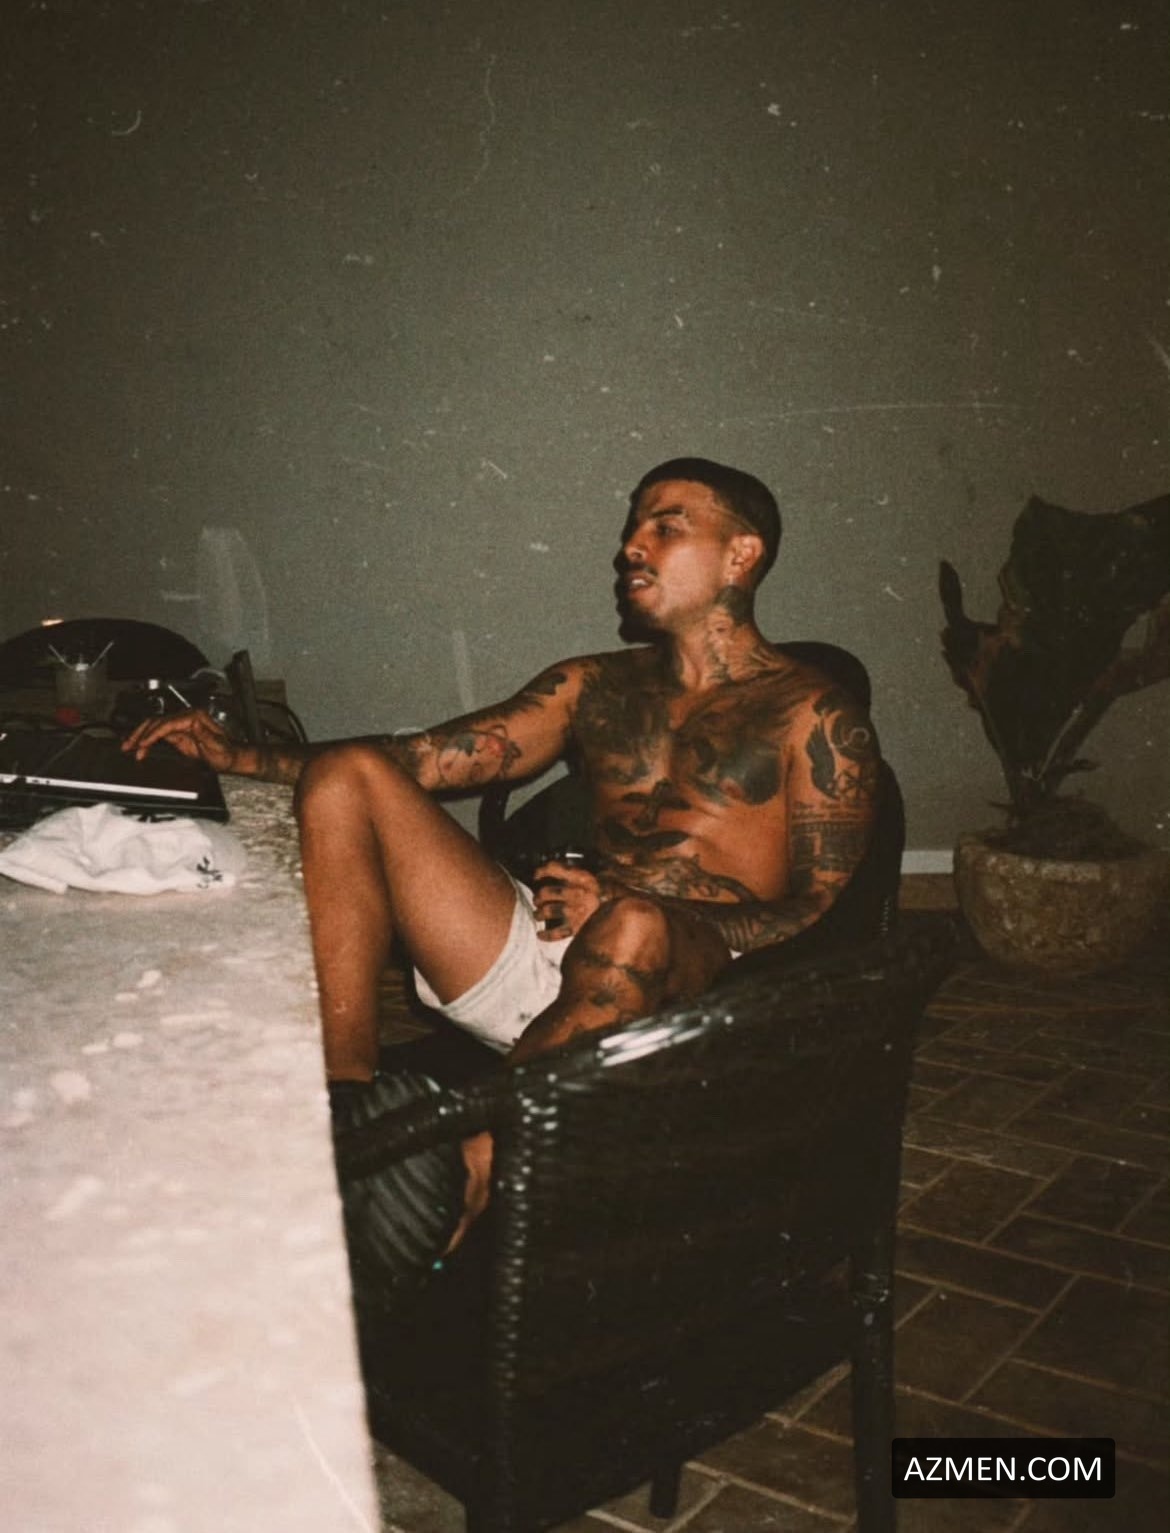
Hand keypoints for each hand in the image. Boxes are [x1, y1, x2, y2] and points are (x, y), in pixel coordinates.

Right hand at [122, 708, 251, 774]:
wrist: (233, 758)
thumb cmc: (227, 753)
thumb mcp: (217, 745)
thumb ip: (204, 734)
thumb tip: (192, 723)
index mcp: (195, 718)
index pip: (168, 723)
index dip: (153, 733)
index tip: (143, 744)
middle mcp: (187, 718)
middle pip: (157, 722)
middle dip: (141, 733)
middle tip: (128, 745)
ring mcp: (182, 725)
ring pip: (155, 727)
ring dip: (141, 736)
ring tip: (128, 747)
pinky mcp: (179, 734)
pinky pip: (159, 735)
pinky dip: (148, 741)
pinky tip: (141, 749)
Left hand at [531, 858, 628, 940]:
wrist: (631, 915)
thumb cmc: (621, 896)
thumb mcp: (607, 879)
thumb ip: (592, 876)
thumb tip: (582, 875)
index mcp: (582, 877)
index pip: (554, 868)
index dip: (542, 870)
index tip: (537, 874)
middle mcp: (574, 893)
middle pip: (546, 891)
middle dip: (539, 895)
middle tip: (538, 898)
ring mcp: (574, 911)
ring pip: (547, 910)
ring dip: (539, 913)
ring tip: (538, 914)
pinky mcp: (576, 928)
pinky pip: (555, 932)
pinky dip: (545, 934)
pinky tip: (540, 935)